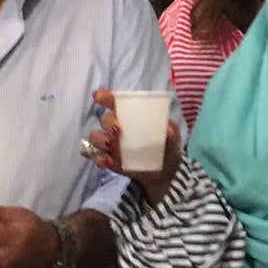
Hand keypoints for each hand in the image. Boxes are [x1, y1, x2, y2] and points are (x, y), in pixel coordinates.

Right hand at [86, 88, 181, 204]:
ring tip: (111, 144)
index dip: (105, 97)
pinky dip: (100, 159)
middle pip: (104, 120)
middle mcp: (116, 127)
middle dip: (108, 122)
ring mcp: (110, 144)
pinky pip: (97, 158)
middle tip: (118, 128)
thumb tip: (168, 129)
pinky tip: (108, 161)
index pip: (114, 102)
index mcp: (130, 115)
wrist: (165, 170)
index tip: (99, 96)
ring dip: (100, 139)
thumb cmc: (165, 144)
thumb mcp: (172, 136)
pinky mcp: (109, 160)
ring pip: (96, 137)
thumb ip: (171, 131)